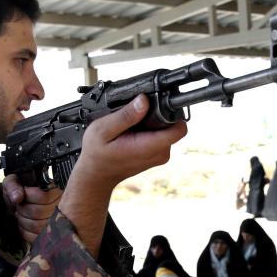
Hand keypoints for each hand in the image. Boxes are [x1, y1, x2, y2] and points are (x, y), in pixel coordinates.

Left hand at [3, 175, 62, 242]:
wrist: (23, 201)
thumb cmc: (21, 190)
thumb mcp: (14, 181)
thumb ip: (13, 186)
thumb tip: (17, 198)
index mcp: (54, 190)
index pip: (42, 197)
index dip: (27, 197)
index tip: (23, 195)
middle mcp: (61, 206)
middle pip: (38, 212)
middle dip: (23, 210)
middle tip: (20, 206)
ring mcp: (57, 221)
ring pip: (37, 226)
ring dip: (23, 220)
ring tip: (22, 214)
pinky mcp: (50, 233)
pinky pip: (37, 237)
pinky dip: (25, 232)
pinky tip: (24, 224)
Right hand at [58, 94, 186, 256]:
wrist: (97, 175)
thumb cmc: (97, 154)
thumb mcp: (103, 130)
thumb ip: (125, 116)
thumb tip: (144, 101)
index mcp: (149, 147)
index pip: (179, 129)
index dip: (173, 113)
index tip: (160, 105)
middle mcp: (159, 153)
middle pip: (173, 125)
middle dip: (159, 116)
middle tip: (137, 115)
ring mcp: (159, 155)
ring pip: (167, 130)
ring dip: (153, 123)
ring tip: (132, 125)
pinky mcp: (156, 155)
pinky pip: (160, 136)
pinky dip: (150, 131)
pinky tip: (133, 132)